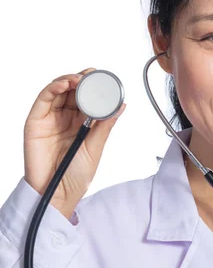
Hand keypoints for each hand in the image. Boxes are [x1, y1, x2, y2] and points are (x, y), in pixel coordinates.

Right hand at [23, 68, 125, 218]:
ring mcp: (50, 119)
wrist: (58, 193)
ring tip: (80, 78)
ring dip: (68, 79)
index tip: (103, 77)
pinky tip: (65, 84)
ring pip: (58, 90)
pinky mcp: (35, 122)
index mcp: (81, 123)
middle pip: (72, 90)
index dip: (94, 85)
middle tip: (93, 74)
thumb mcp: (95, 147)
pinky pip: (43, 99)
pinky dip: (53, 87)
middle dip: (83, 79)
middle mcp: (65, 118)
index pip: (87, 97)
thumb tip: (121, 106)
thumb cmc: (76, 176)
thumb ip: (105, 125)